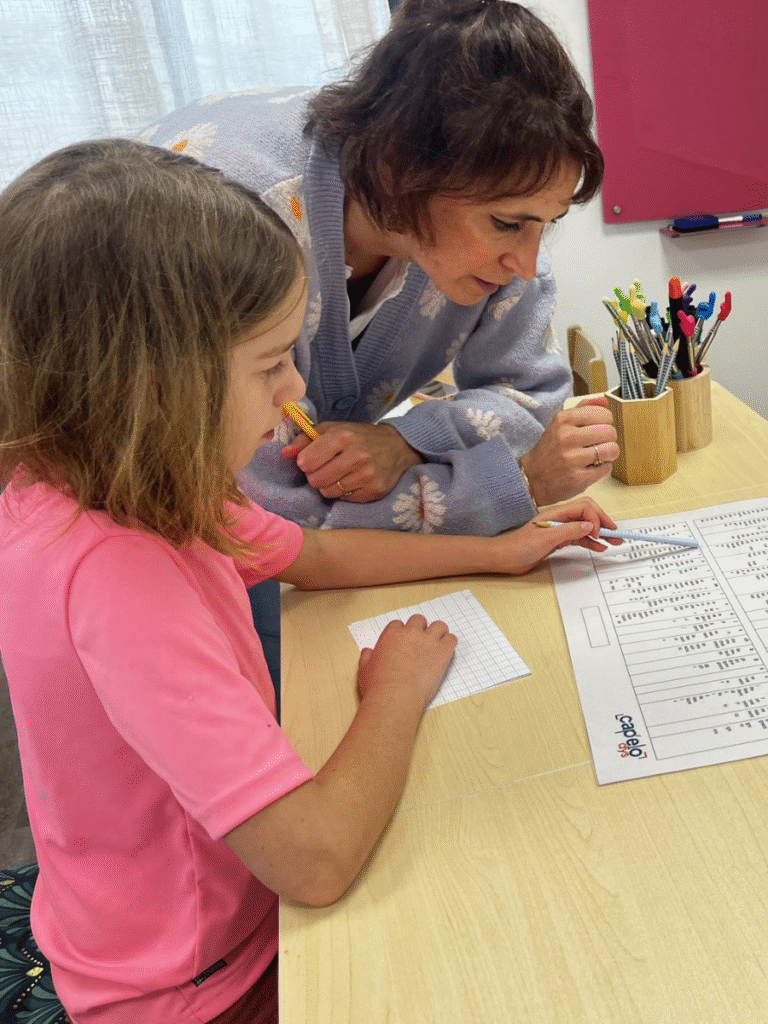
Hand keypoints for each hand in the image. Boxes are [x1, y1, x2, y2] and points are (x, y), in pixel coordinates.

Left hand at [282, 422, 423, 501]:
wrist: (397, 446)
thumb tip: (284, 453)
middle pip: (315, 479)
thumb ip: (305, 439)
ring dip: (328, 485)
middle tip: (326, 468)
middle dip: (315, 475)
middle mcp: (356, 456)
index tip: (312, 459)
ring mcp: (367, 475)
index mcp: (342, 436)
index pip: (306, 461)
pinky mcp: (374, 491)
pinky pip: (344, 498)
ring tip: (338, 474)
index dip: (305, 463)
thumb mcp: (332, 429)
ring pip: (328, 492)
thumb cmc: (359, 436)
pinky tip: (352, 480)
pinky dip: (343, 492)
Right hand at [356, 615, 457, 709]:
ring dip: (438, 633)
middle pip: (419, 620)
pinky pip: (452, 639)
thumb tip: (368, 651)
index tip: (403, 643)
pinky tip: (445, 654)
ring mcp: (428, 641)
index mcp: (391, 635)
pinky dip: (449, 644)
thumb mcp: (365, 669)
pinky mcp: (442, 652)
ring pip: (439, 626)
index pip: (399, 624)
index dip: (401, 633)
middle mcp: (410, 633)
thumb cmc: (378, 685)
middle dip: (420, 629)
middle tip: (420, 643)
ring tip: (436, 645)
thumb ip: (367, 657)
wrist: (395, 696)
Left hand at [492, 496, 623, 574]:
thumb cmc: (519, 547)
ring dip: (600, 533)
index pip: (584, 508)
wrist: (505, 558)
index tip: (598, 534)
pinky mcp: (559, 540)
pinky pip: (579, 538)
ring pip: (586, 527)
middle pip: (588, 514)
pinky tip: (599, 547)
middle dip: (603, 522)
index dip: (595, 519)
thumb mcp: (546, 539)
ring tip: (615, 542)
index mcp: (557, 513)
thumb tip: (590, 525)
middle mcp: (560, 518)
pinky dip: (591, 542)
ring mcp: (560, 529)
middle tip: (616, 534)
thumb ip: (569, 531)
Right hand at [520, 396, 618, 506]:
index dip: (605, 423)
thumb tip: (604, 401)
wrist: (532, 477)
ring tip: (598, 456)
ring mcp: (572, 458)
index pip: (604, 414)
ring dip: (609, 454)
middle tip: (598, 444)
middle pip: (610, 432)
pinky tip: (591, 468)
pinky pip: (606, 468)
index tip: (598, 428)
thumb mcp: (560, 423)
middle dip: (608, 439)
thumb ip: (583, 409)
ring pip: (612, 450)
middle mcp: (567, 437)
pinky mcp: (577, 478)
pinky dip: (602, 469)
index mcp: (563, 420)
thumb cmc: (550, 449)